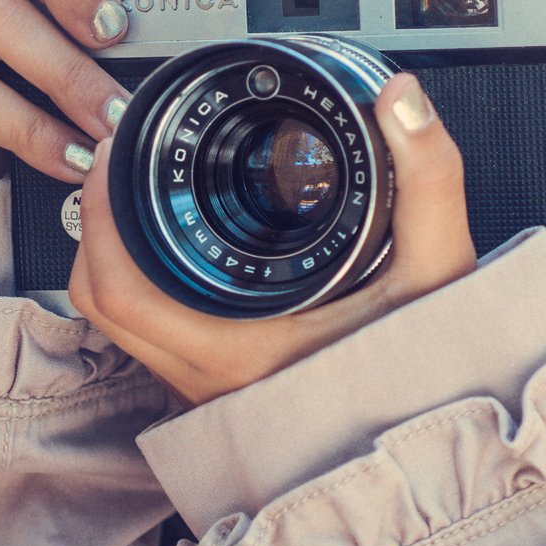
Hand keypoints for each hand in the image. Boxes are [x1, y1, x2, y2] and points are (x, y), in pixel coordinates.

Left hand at [67, 72, 479, 402]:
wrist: (447, 445)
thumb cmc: (437, 379)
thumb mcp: (440, 270)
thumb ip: (426, 179)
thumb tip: (401, 101)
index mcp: (238, 351)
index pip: (120, 288)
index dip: (100, 212)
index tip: (118, 153)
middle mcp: (209, 380)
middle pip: (102, 300)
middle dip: (99, 221)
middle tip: (123, 161)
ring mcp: (210, 391)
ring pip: (122, 323)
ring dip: (120, 254)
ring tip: (146, 192)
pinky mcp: (223, 392)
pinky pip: (153, 336)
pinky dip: (150, 284)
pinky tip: (186, 246)